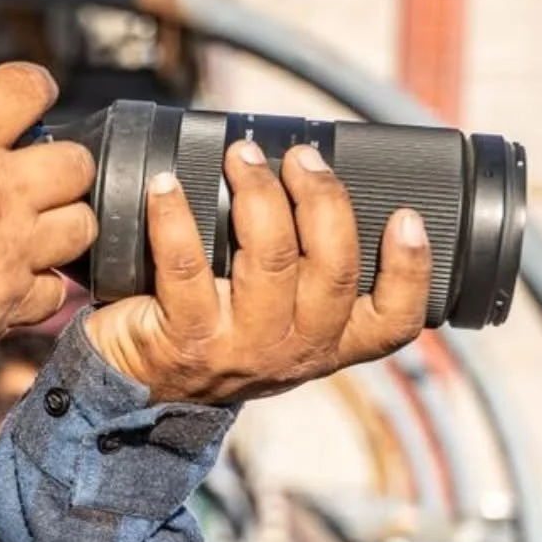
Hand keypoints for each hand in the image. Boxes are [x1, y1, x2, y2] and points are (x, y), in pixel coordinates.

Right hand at [0, 55, 97, 351]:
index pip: (27, 87)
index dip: (31, 85)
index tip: (24, 97)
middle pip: (76, 161)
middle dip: (58, 161)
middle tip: (30, 171)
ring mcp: (11, 249)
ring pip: (80, 225)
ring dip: (60, 221)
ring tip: (30, 224)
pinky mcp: (10, 302)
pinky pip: (55, 289)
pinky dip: (40, 282)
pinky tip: (13, 274)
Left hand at [86, 140, 431, 404]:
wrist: (131, 386)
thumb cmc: (206, 331)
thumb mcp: (270, 316)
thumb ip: (299, 271)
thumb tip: (308, 174)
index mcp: (324, 344)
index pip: (392, 323)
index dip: (410, 272)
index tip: (407, 217)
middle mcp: (292, 351)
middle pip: (333, 270)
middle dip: (323, 198)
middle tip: (301, 156)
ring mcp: (240, 349)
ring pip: (270, 260)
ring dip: (258, 195)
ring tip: (241, 156)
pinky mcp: (185, 341)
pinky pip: (186, 266)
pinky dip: (175, 217)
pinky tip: (166, 185)